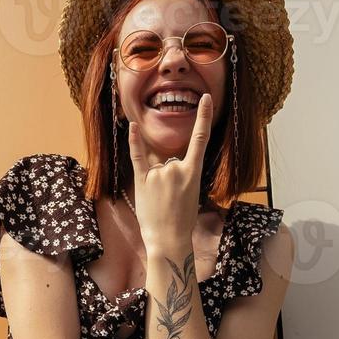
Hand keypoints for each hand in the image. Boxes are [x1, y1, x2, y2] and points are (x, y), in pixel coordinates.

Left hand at [126, 93, 213, 255]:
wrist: (168, 239)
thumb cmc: (182, 220)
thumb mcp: (192, 194)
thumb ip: (182, 175)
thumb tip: (168, 164)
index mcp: (193, 172)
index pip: (201, 139)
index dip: (204, 117)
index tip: (205, 98)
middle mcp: (175, 168)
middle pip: (172, 162)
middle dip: (170, 179)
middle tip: (171, 201)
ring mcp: (159, 174)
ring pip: (158, 167)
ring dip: (157, 183)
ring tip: (160, 203)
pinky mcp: (142, 180)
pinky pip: (137, 156)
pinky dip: (134, 141)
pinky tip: (132, 126)